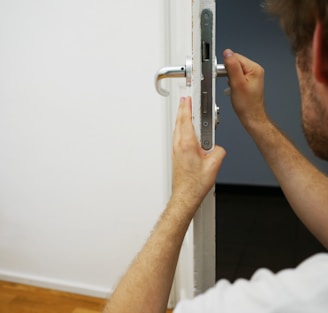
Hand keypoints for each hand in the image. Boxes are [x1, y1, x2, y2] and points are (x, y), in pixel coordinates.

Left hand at [171, 97, 225, 212]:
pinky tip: (187, 129)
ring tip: (187, 111)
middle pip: (179, 121)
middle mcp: (179, 145)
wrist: (185, 195)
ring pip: (177, 128)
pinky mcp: (176, 154)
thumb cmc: (195, 184)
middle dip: (183, 109)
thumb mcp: (214, 164)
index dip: (187, 106)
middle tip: (187, 100)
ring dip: (182, 118)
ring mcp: (175, 149)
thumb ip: (219, 150)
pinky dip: (181, 128)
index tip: (189, 98)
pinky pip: (178, 136)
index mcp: (187, 143)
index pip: (186, 118)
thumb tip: (218, 147)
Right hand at [223, 49, 267, 128]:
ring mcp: (253, 76)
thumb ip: (232, 66)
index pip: (236, 57)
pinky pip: (237, 76)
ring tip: (234, 88)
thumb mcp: (237, 83)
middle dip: (229, 73)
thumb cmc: (246, 104)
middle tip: (231, 84)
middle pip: (236, 63)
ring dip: (231, 78)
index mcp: (254, 68)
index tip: (225, 76)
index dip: (227, 66)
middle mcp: (255, 70)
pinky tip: (235, 89)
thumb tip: (227, 53)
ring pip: (235, 70)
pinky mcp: (249, 81)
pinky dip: (233, 82)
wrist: (251, 115)